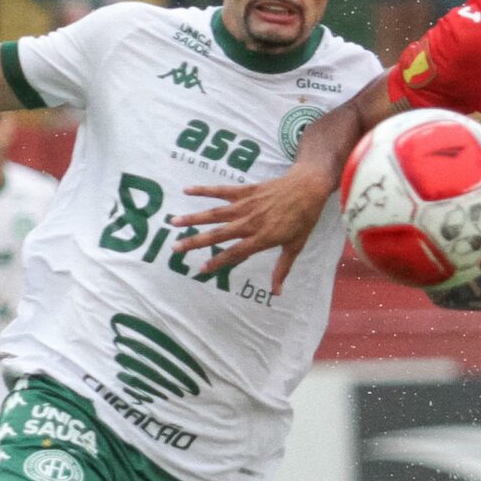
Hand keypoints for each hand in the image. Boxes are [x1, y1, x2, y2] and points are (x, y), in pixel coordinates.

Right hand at [170, 166, 339, 294]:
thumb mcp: (295, 246)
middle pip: (218, 235)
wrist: (308, 187)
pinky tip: (187, 190)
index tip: (201, 269)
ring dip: (193, 218)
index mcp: (262, 238)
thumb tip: (277, 293)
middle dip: (195, 242)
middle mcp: (250, 222)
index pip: (235, 253)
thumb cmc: (303, 218)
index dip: (218, 261)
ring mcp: (246, 205)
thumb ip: (282, 269)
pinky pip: (221, 190)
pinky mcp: (245, 191)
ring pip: (215, 214)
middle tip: (175, 248)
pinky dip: (204, 190)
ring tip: (173, 222)